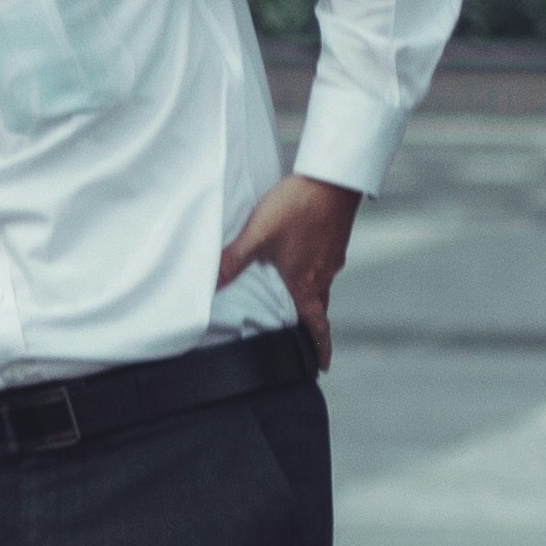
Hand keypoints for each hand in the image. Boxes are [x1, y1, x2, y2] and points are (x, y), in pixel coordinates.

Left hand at [215, 171, 363, 365]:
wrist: (332, 178)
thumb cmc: (297, 207)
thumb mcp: (257, 235)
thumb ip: (233, 261)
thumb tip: (211, 287)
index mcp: (306, 283)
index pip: (316, 326)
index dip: (319, 348)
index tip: (321, 367)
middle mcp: (323, 275)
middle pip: (319, 311)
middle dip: (311, 328)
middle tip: (302, 341)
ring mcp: (331, 258)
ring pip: (320, 288)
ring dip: (309, 301)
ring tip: (293, 305)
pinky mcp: (333, 241)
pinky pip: (322, 268)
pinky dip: (310, 277)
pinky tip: (298, 265)